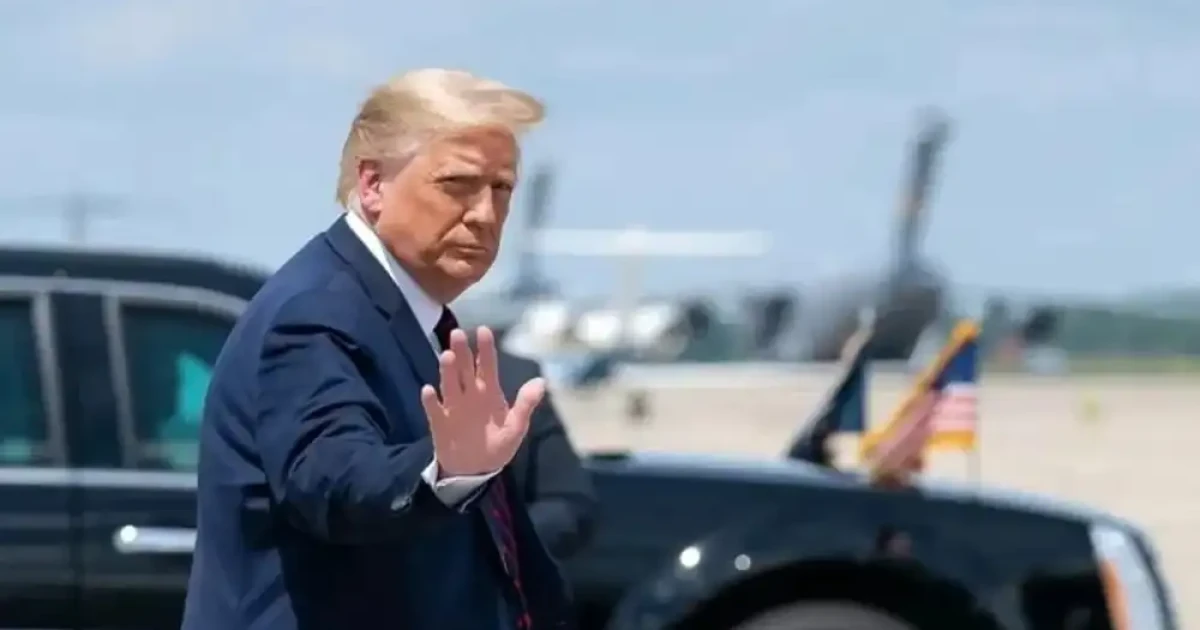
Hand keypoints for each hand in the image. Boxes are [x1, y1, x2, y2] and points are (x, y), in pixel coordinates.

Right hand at [421, 326, 545, 476]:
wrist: (475, 471)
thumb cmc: (497, 446)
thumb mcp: (516, 427)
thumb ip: (526, 405)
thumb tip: (541, 381)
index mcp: (489, 392)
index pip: (487, 365)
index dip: (485, 348)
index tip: (483, 330)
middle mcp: (469, 394)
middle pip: (465, 369)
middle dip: (462, 352)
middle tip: (457, 334)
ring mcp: (453, 407)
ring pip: (449, 384)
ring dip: (448, 371)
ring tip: (448, 356)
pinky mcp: (439, 423)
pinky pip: (434, 409)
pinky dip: (431, 400)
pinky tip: (429, 390)